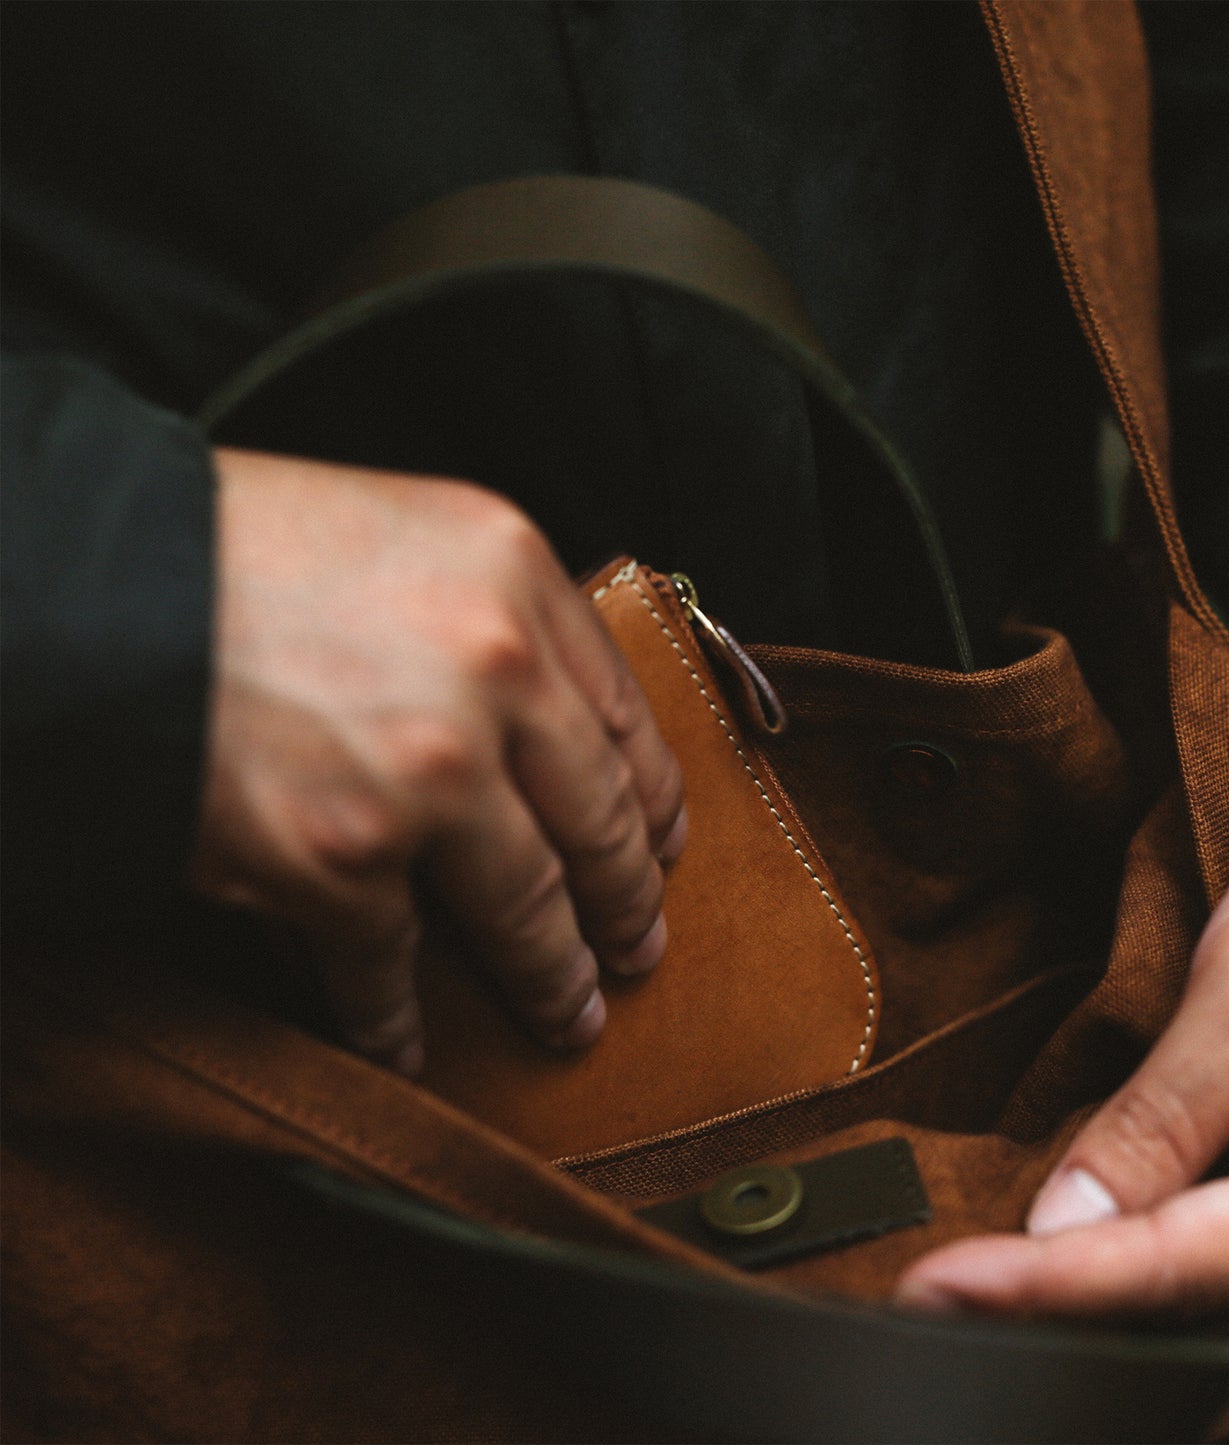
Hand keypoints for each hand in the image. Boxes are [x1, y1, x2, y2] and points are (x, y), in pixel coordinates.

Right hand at [192, 448, 685, 1073]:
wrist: (93, 583)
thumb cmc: (232, 549)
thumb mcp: (398, 532)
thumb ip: (486, 616)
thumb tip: (540, 718)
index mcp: (513, 575)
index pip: (625, 714)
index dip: (656, 797)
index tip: (665, 846)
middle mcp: (491, 674)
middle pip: (598, 821)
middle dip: (626, 902)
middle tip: (638, 949)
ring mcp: (424, 774)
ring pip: (527, 909)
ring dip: (551, 977)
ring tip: (568, 1014)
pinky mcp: (338, 861)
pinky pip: (390, 969)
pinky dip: (399, 1022)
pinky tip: (408, 1048)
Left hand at [896, 799, 1228, 1436]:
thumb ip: (1164, 1120)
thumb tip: (1069, 1225)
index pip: (1188, 1273)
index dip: (1054, 1288)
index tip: (946, 1291)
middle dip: (1090, 1334)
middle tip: (963, 1314)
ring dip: (1146, 1338)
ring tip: (1022, 1311)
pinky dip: (1205, 1310)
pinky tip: (1127, 1290)